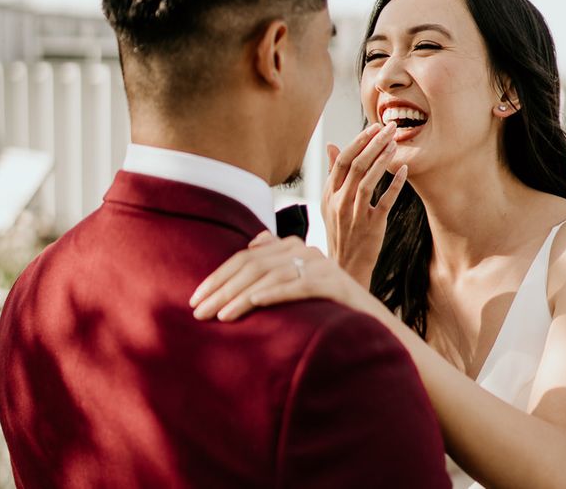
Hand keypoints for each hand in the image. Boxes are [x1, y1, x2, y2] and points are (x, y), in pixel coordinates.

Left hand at [188, 232, 372, 321]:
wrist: (370, 323)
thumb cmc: (327, 305)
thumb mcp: (300, 280)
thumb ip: (278, 260)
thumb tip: (255, 241)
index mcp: (293, 246)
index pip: (246, 256)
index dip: (218, 275)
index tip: (195, 297)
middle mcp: (305, 250)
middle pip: (254, 265)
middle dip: (221, 288)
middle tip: (197, 312)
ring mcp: (321, 265)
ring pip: (271, 275)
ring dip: (240, 296)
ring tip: (219, 315)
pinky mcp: (333, 283)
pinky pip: (298, 285)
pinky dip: (274, 293)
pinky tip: (254, 303)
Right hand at [323, 122, 407, 286]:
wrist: (344, 266)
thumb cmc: (340, 231)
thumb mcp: (329, 203)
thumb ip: (333, 175)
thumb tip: (332, 146)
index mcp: (329, 194)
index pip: (342, 161)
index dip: (358, 142)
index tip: (373, 128)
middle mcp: (339, 202)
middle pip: (357, 166)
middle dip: (374, 143)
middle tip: (390, 128)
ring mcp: (355, 215)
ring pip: (368, 181)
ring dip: (383, 160)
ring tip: (395, 144)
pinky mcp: (372, 226)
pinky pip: (385, 201)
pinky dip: (395, 185)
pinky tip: (404, 170)